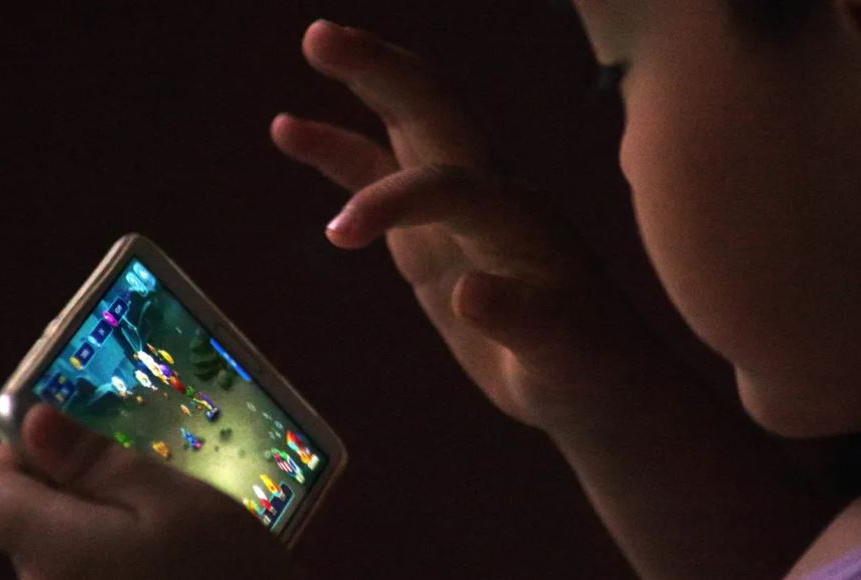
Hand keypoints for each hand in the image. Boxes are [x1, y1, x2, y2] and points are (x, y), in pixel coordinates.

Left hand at [0, 404, 292, 579]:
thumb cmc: (228, 573)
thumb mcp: (179, 503)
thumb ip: (101, 465)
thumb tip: (35, 421)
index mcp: (55, 553)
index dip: (23, 454)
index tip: (84, 440)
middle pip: (28, 521)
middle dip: (80, 490)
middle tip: (153, 481)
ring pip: (61, 549)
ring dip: (103, 525)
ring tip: (170, 525)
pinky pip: (85, 576)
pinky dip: (115, 557)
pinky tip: (166, 561)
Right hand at [272, 20, 665, 429]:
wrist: (591, 379)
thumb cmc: (586, 364)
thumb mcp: (561, 351)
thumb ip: (520, 320)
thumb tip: (468, 291)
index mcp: (518, 215)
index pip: (448, 182)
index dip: (392, 198)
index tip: (342, 236)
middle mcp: (488, 195)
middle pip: (433, 113)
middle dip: (381, 71)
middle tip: (319, 36)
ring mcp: (457, 212)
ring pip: (406, 132)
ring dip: (362, 90)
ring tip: (313, 46)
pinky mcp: (431, 235)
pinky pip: (382, 178)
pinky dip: (340, 156)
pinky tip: (297, 133)